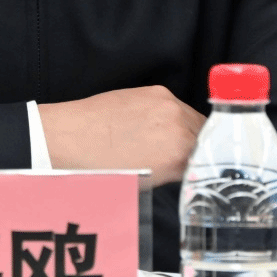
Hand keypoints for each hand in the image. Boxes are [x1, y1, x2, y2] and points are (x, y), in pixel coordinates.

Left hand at [38, 85, 205, 186]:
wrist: (66, 138)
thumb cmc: (98, 169)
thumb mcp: (144, 185)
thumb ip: (175, 174)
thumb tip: (190, 169)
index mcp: (177, 153)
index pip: (210, 162)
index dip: (206, 169)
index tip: (204, 173)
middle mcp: (177, 124)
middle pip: (206, 138)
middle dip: (200, 150)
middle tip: (187, 162)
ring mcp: (167, 104)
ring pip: (194, 120)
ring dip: (189, 132)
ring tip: (169, 145)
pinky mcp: (156, 91)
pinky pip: (177, 107)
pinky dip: (174, 118)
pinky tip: (157, 129)